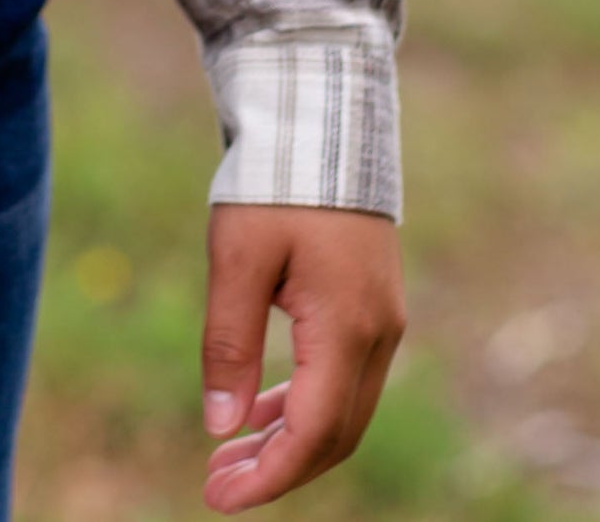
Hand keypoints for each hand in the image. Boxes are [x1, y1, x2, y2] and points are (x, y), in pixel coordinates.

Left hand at [200, 206, 404, 510]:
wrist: (320, 115)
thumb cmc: (274, 181)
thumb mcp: (236, 257)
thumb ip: (230, 344)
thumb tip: (222, 426)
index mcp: (346, 328)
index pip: (314, 434)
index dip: (269, 477)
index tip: (219, 498)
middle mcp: (378, 334)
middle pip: (334, 434)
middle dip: (277, 468)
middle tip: (216, 485)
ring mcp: (382, 321)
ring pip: (342, 409)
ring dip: (290, 439)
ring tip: (229, 455)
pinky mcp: (373, 305)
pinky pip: (344, 377)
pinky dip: (305, 403)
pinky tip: (263, 407)